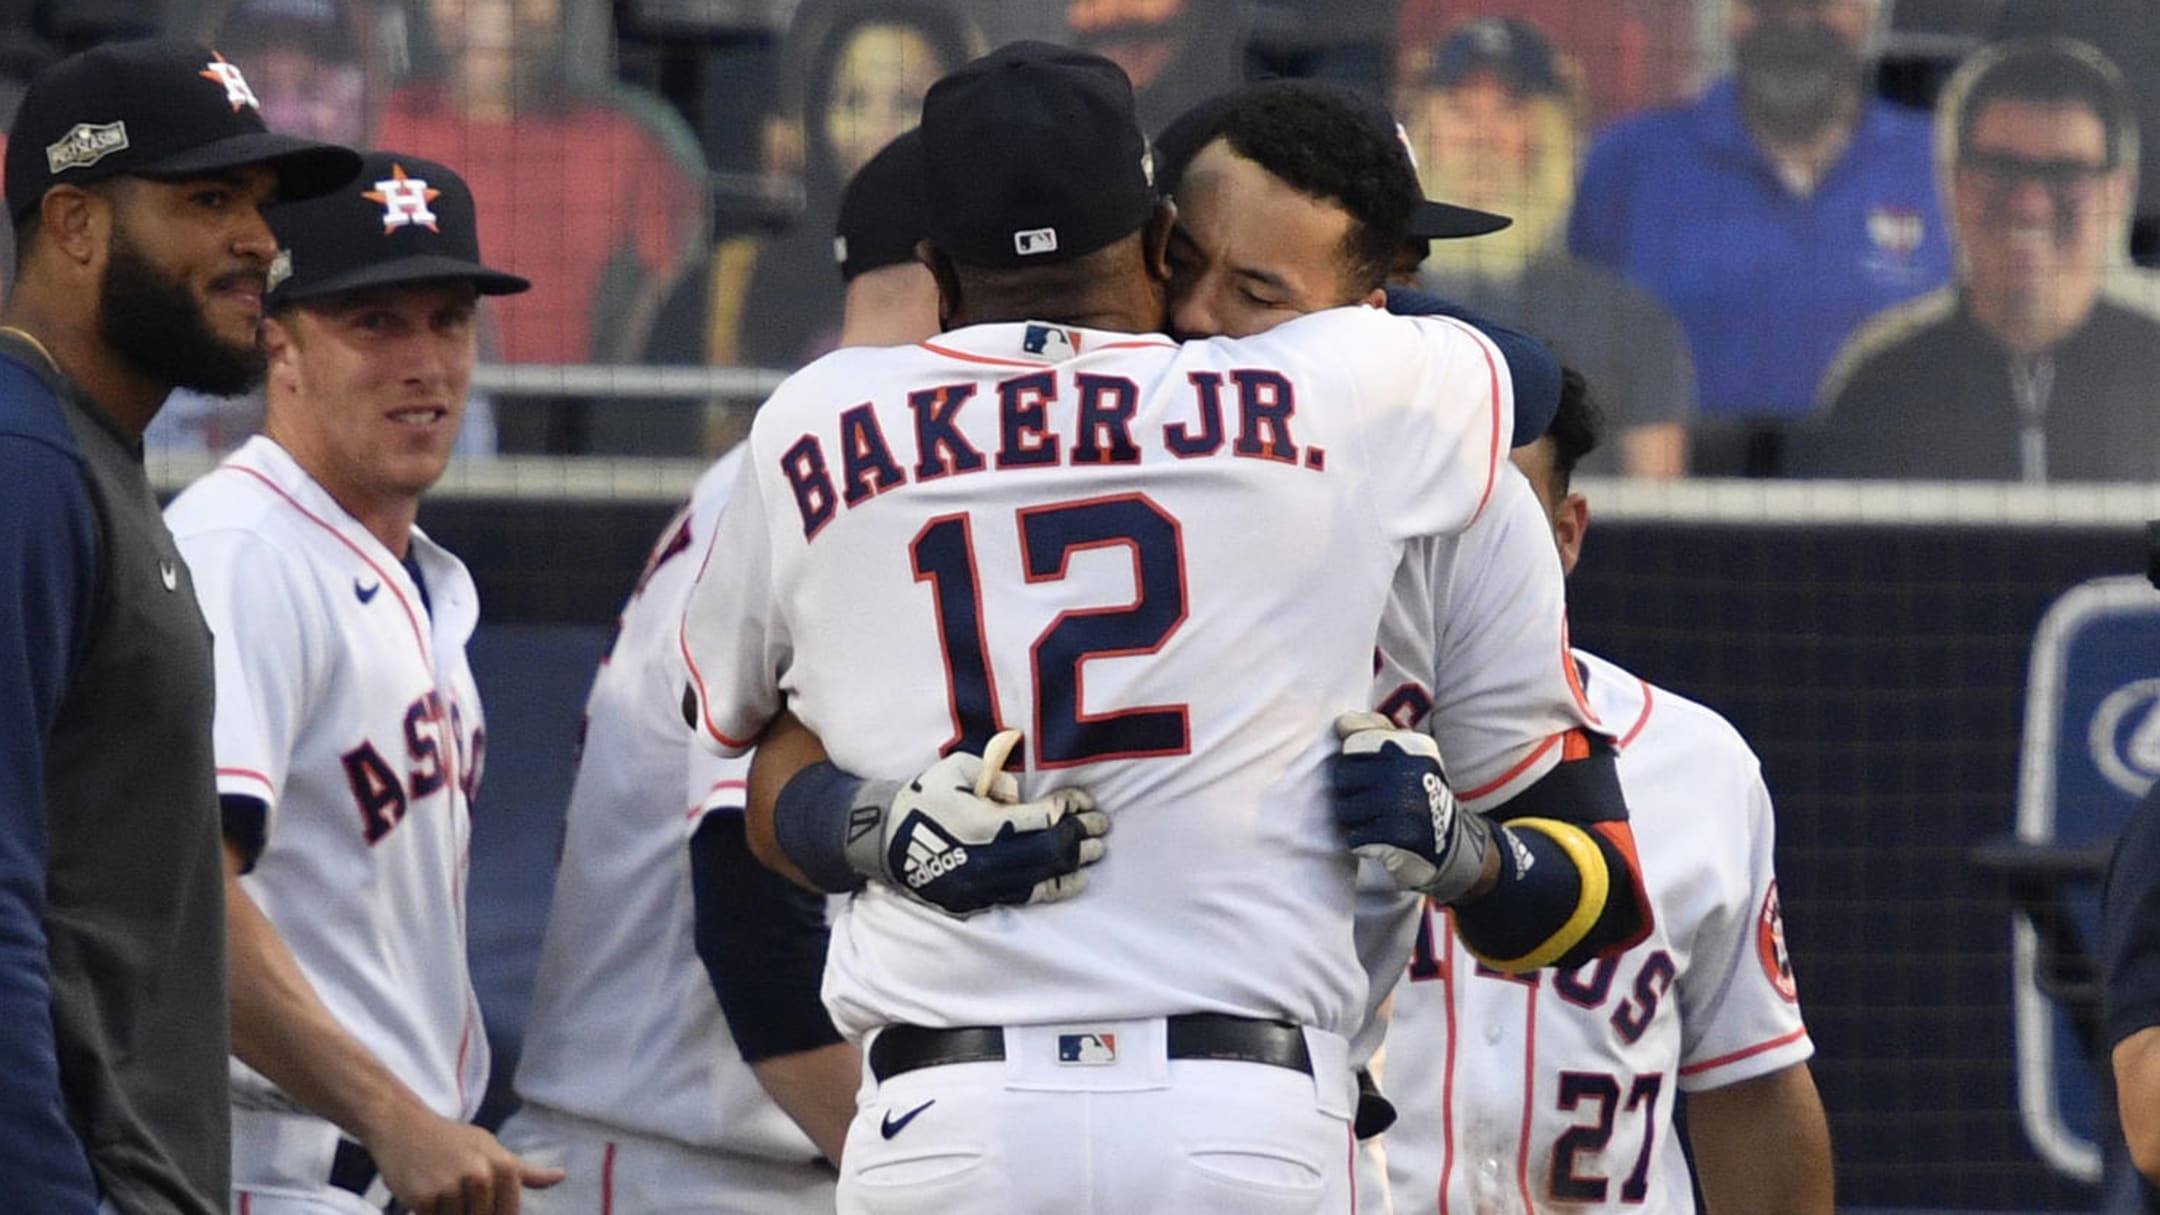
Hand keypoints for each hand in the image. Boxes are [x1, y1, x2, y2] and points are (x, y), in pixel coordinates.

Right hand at [368, 1112, 563, 1214]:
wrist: (403, 1126)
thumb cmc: (451, 1140)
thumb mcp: (491, 1148)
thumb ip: (525, 1171)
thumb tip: (561, 1177)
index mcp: (503, 1166)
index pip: (508, 1213)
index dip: (494, 1214)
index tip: (477, 1202)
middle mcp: (482, 1176)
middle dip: (469, 1213)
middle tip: (454, 1190)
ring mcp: (453, 1187)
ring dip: (448, 1214)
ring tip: (440, 1190)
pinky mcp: (425, 1199)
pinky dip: (430, 1214)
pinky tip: (425, 1194)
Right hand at [848, 730, 1107, 915]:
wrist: (883, 840)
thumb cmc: (923, 797)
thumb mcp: (957, 769)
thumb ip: (996, 776)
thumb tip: (1021, 794)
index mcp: (984, 824)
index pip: (1044, 820)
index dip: (1070, 809)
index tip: (1082, 800)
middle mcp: (988, 860)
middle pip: (1051, 851)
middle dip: (1080, 836)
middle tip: (1102, 825)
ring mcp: (983, 885)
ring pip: (1043, 879)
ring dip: (1074, 864)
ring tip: (1095, 852)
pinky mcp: (978, 901)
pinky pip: (1025, 897)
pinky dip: (1054, 888)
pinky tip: (1074, 880)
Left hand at [1331, 712, 1490, 903]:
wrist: (1449, 839)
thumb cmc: (1417, 788)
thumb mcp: (1406, 750)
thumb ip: (1372, 728)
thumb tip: (1342, 724)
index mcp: (1411, 745)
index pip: (1352, 745)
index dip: (1353, 761)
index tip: (1370, 771)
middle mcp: (1408, 771)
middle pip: (1343, 775)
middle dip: (1349, 790)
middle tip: (1371, 798)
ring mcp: (1404, 804)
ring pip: (1345, 807)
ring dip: (1354, 817)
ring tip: (1376, 817)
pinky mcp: (1399, 836)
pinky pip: (1355, 836)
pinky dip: (1361, 840)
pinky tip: (1380, 836)